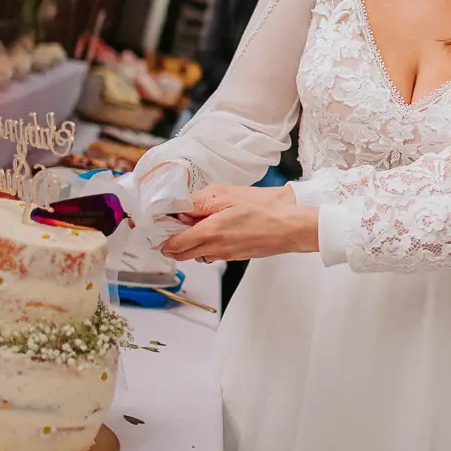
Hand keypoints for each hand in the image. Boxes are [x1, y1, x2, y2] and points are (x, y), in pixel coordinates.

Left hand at [158, 185, 317, 261]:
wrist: (290, 225)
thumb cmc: (264, 208)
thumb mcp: (227, 195)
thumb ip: (199, 203)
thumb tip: (180, 209)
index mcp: (209, 233)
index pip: (173, 244)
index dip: (162, 236)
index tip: (160, 225)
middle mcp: (214, 249)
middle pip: (181, 254)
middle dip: (172, 243)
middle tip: (174, 225)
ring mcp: (225, 254)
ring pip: (197, 254)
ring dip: (191, 242)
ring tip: (199, 223)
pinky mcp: (236, 255)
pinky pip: (213, 253)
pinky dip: (208, 243)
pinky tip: (218, 228)